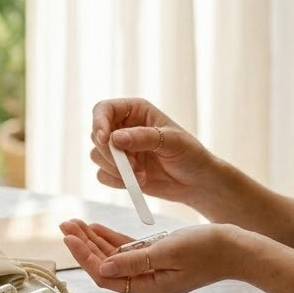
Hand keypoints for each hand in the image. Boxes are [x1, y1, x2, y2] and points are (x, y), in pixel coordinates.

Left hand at [59, 219, 236, 292]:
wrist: (237, 249)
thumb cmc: (209, 249)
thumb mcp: (169, 251)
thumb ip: (135, 260)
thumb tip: (103, 266)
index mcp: (150, 287)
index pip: (106, 275)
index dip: (85, 256)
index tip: (70, 237)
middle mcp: (147, 283)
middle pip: (106, 266)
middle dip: (83, 245)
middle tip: (65, 225)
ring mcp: (152, 271)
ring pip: (114, 257)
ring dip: (94, 240)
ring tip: (75, 223)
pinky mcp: (159, 259)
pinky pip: (128, 251)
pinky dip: (112, 239)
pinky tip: (97, 228)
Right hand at [90, 98, 214, 205]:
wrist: (197, 182)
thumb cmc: (190, 154)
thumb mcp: (172, 141)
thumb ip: (144, 137)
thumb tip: (115, 138)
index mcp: (135, 111)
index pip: (104, 109)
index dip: (99, 122)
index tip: (104, 139)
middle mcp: (123, 128)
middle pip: (96, 135)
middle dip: (111, 153)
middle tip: (133, 166)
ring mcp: (120, 150)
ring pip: (97, 156)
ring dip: (116, 169)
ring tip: (142, 175)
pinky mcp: (119, 171)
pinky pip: (102, 175)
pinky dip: (117, 181)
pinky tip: (138, 182)